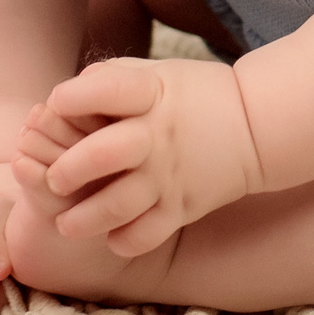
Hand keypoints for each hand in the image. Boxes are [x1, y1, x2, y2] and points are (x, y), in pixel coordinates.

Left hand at [13, 57, 263, 255]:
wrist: (258, 126)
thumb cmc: (196, 95)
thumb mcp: (158, 73)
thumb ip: (112, 79)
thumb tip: (61, 99)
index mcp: (152, 93)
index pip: (105, 90)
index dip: (70, 97)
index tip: (55, 105)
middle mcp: (158, 136)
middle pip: (103, 154)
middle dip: (68, 169)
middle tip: (56, 179)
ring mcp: (171, 175)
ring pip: (118, 205)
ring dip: (84, 219)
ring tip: (66, 224)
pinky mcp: (183, 207)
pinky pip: (146, 235)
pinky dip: (123, 241)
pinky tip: (110, 235)